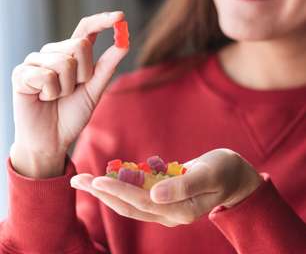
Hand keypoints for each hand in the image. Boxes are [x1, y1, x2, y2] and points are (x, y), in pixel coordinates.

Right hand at [10, 11, 128, 177]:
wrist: (52, 139)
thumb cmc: (72, 114)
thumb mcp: (94, 90)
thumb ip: (106, 67)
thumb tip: (125, 43)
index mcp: (71, 56)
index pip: (86, 30)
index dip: (102, 21)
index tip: (120, 16)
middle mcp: (53, 53)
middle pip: (80, 45)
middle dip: (84, 74)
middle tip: (72, 90)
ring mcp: (36, 62)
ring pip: (64, 62)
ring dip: (66, 88)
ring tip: (56, 97)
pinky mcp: (21, 74)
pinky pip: (46, 76)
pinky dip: (51, 94)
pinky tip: (43, 99)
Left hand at [70, 149, 262, 226]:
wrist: (233, 175)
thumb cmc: (224, 171)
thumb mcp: (209, 174)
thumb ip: (184, 186)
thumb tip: (155, 196)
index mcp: (180, 210)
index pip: (141, 202)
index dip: (118, 191)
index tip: (96, 180)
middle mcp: (168, 213)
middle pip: (128, 205)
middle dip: (102, 193)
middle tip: (77, 180)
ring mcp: (164, 206)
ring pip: (129, 201)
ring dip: (106, 191)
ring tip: (84, 180)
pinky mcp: (163, 197)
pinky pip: (137, 193)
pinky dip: (121, 186)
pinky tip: (107, 177)